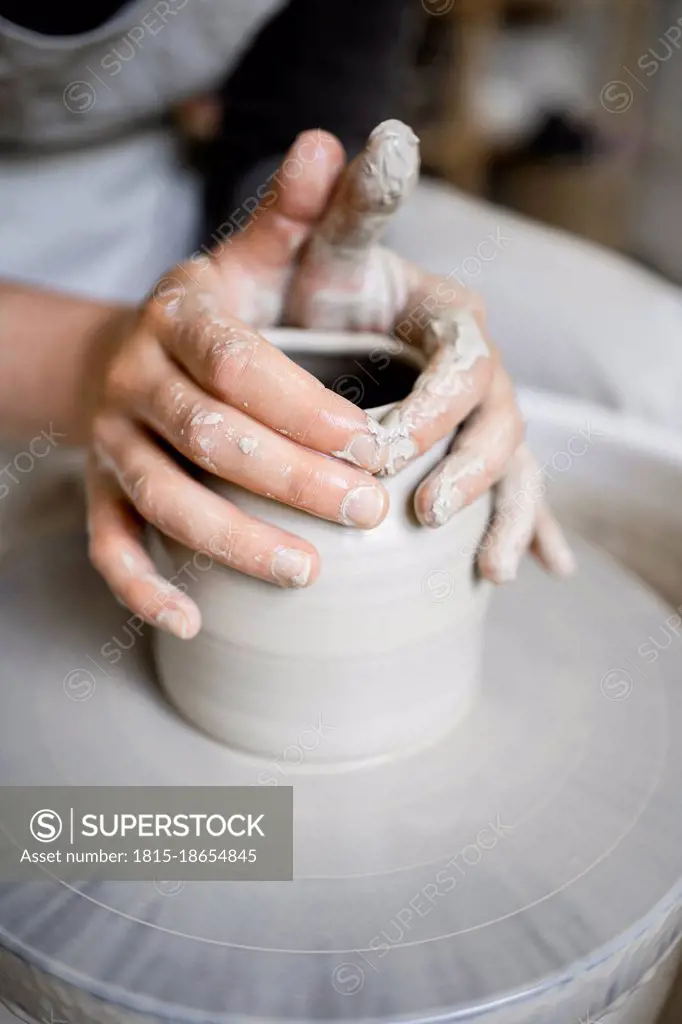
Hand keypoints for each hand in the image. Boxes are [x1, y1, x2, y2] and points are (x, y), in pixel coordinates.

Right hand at [86, 132, 397, 639]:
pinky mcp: (100, 490)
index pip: (236, 362)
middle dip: (290, 477)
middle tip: (365, 510)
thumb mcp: (246, 261)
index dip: (301, 405)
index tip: (369, 443)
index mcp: (179, 318)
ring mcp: (112, 440)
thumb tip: (330, 141)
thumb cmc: (212, 318)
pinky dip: (141, 587)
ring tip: (307, 572)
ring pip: (161, 498)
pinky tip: (192, 621)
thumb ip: (290, 217)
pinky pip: (109, 544)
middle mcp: (137, 379)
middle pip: (208, 436)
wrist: (126, 354)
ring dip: (231, 540)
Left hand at [286, 119, 574, 583]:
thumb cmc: (304, 289)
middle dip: (467, 467)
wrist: (298, 326)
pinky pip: (514, 495)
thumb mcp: (309, 249)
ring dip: (507, 514)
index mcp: (445, 315)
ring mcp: (478, 414)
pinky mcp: (473, 453)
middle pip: (498, 418)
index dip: (436, 403)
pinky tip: (536, 570)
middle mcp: (473, 365)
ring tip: (490, 566)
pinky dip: (527, 531)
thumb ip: (328, 204)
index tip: (385, 445)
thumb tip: (351, 137)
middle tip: (422, 510)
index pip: (462, 356)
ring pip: (515, 464)